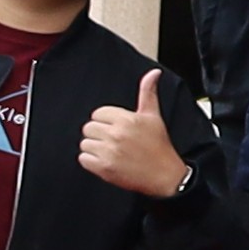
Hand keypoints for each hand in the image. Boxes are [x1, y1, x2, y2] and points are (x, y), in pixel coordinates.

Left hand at [70, 70, 187, 201]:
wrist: (165, 175)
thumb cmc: (158, 146)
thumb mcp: (153, 116)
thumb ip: (148, 92)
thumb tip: (153, 73)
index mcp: (126, 119)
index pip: (98, 113)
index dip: (106, 121)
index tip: (117, 129)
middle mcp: (116, 134)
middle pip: (88, 128)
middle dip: (99, 135)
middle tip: (114, 142)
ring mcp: (109, 151)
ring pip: (85, 144)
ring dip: (95, 149)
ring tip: (112, 152)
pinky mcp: (104, 168)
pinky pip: (83, 159)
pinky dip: (92, 162)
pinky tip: (107, 161)